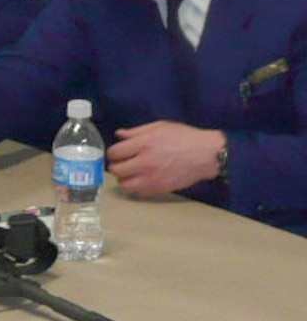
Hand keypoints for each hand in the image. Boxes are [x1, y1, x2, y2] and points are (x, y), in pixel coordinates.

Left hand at [108, 122, 223, 198]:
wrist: (206, 155)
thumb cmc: (184, 137)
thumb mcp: (160, 127)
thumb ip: (137, 132)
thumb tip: (119, 135)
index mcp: (143, 144)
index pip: (114, 153)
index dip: (113, 153)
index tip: (119, 153)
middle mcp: (144, 162)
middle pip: (116, 170)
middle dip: (117, 166)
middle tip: (123, 163)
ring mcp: (151, 178)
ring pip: (124, 185)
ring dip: (124, 179)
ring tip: (131, 174)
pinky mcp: (159, 189)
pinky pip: (138, 194)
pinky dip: (136, 189)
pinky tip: (141, 181)